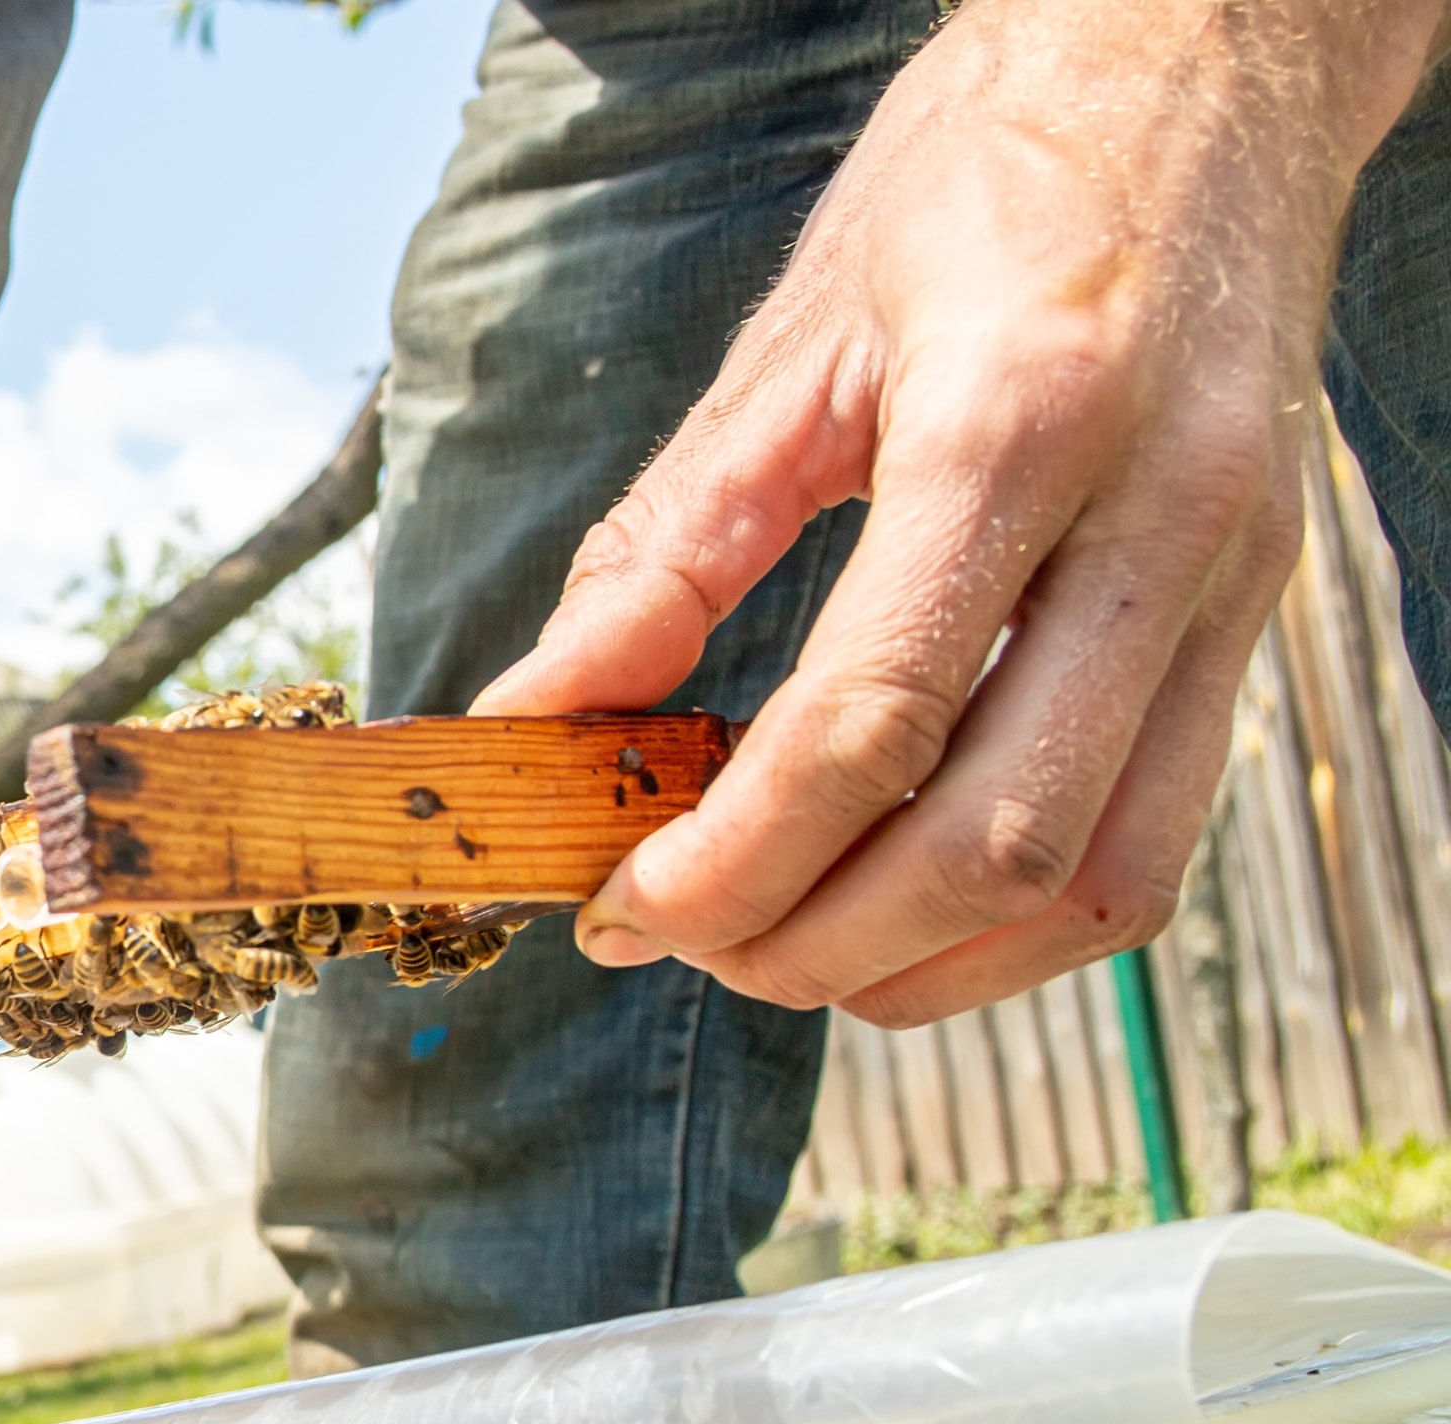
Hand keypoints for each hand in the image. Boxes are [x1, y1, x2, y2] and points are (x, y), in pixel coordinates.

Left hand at [474, 0, 1450, 1026]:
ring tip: (783, 948)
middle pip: (991, 838)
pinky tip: (905, 904)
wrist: (1198, 67)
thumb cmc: (985, 179)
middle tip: (682, 942)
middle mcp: (1155, 518)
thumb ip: (662, 547)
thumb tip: (535, 712)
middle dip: (813, 941)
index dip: (731, 860)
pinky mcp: (1258, 615)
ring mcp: (1233, 578)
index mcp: (1014, 426)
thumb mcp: (791, 341)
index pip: (868, 725)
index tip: (621, 909)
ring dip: (927, 963)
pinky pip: (1155, 839)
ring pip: (1099, 878)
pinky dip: (1021, 921)